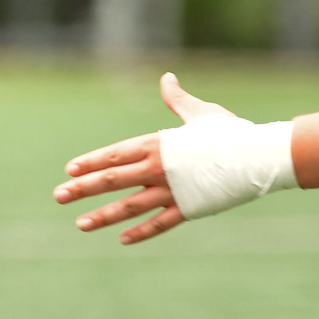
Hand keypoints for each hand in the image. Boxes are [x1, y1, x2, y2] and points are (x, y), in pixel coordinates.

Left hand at [54, 73, 232, 243]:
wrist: (260, 156)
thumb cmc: (230, 132)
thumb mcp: (199, 112)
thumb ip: (177, 100)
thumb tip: (166, 78)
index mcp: (157, 145)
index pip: (114, 154)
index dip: (91, 162)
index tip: (69, 169)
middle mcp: (158, 168)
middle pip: (113, 179)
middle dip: (83, 188)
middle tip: (58, 195)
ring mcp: (172, 191)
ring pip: (130, 206)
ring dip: (104, 215)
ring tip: (80, 224)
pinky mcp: (189, 209)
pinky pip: (160, 223)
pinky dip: (141, 232)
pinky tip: (122, 240)